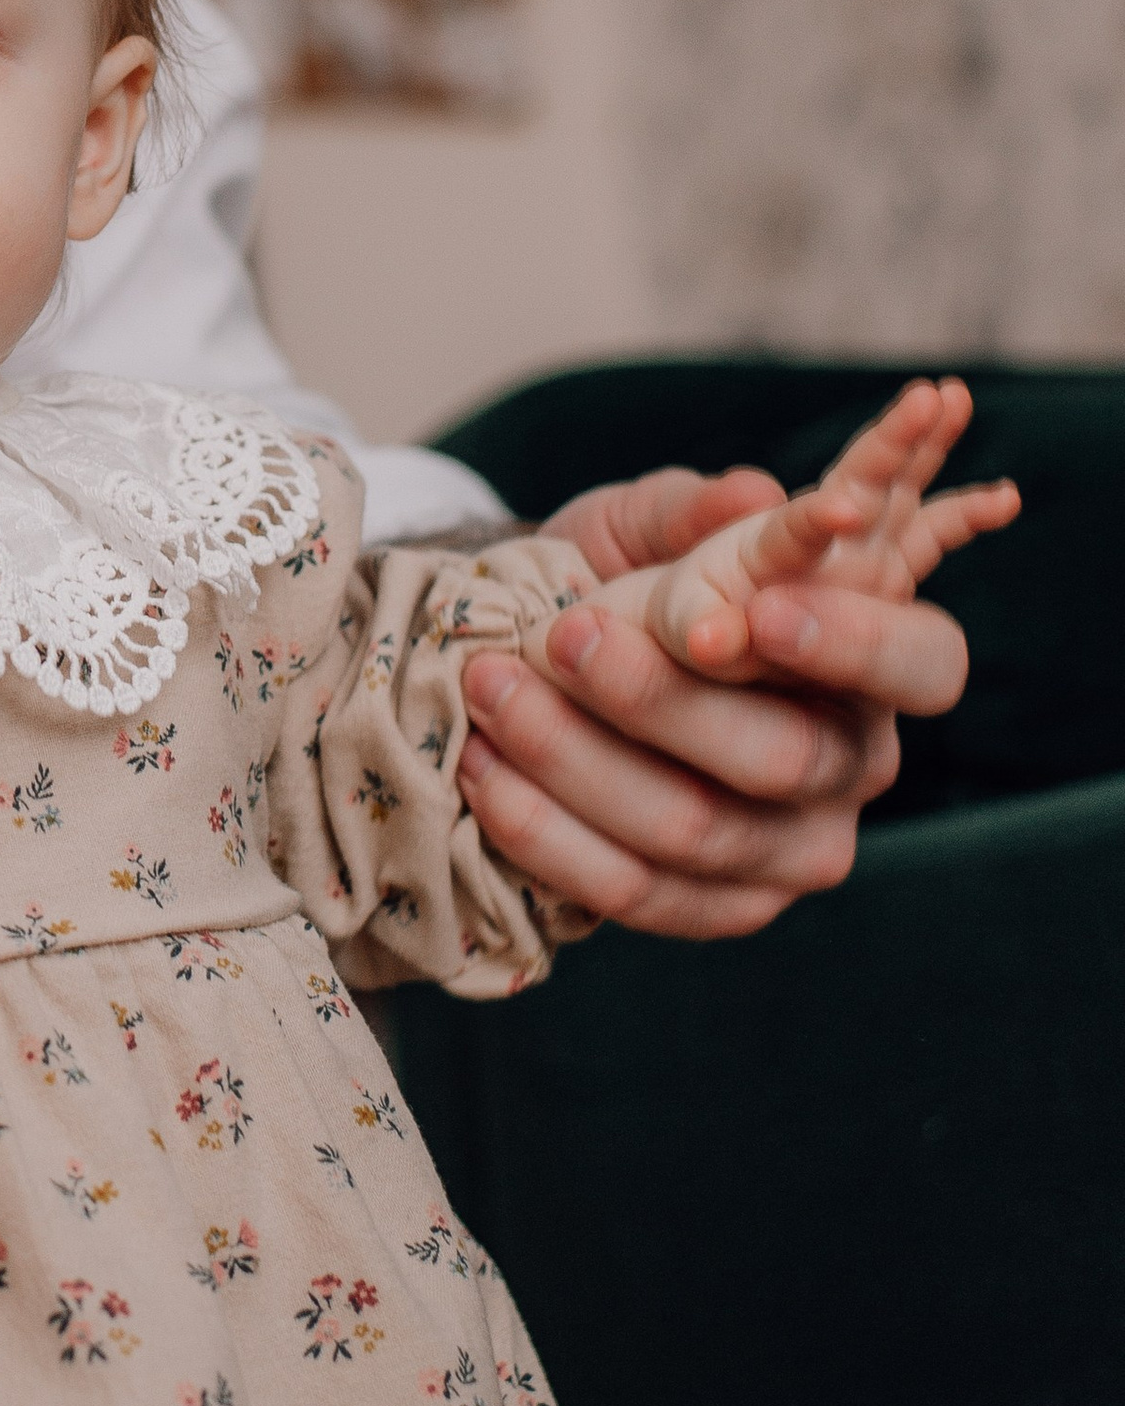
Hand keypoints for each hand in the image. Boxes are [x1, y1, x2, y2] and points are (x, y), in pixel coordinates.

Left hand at [457, 395, 1007, 939]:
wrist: (547, 658)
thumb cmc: (626, 580)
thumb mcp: (644, 525)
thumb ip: (689, 510)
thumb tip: (747, 495)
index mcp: (878, 658)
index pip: (922, 661)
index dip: (850, 639)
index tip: (751, 613)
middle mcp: (855, 763)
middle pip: (784, 756)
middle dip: (659, 697)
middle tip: (562, 634)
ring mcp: (794, 853)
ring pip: (695, 829)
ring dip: (575, 758)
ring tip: (491, 686)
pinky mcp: (722, 909)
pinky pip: (637, 891)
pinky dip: (547, 831)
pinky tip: (483, 768)